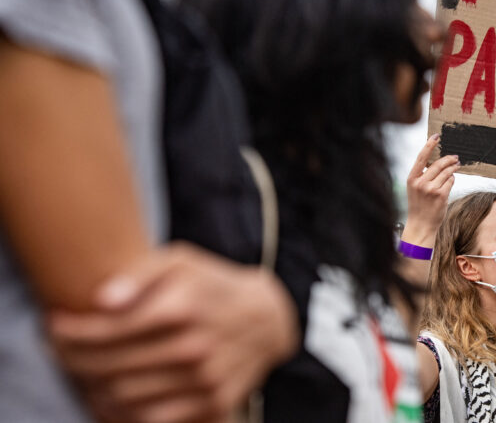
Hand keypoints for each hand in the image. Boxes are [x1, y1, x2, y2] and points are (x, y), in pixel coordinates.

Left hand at [49, 243, 297, 422]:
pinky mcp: (214, 402)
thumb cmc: (213, 284)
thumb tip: (102, 301)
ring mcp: (205, 378)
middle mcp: (194, 346)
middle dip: (72, 359)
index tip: (53, 326)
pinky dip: (123, 409)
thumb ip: (140, 274)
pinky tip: (113, 391)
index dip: (69, 332)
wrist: (269, 318)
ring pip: (123, 395)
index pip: (105, 329)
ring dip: (93, 385)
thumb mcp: (182, 260)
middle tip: (59, 350)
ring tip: (84, 370)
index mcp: (182, 307)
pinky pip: (151, 417)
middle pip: (107, 365)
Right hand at [404, 134, 458, 245]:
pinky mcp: (441, 195)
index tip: (436, 136)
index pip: (421, 157)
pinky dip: (452, 179)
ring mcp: (431, 189)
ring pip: (447, 172)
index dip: (429, 145)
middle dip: (449, 159)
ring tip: (457, 166)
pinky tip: (451, 180)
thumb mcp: (415, 188)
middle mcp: (420, 182)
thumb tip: (437, 161)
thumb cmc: (418, 205)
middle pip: (438, 164)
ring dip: (453, 168)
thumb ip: (422, 175)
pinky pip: (451, 181)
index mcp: (412, 178)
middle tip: (455, 157)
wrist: (420, 225)